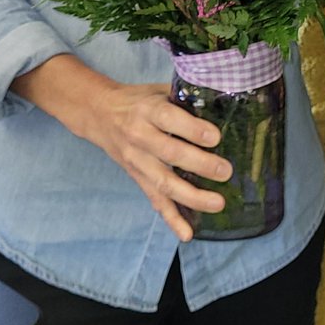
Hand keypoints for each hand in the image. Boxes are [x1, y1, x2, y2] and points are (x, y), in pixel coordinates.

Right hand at [79, 78, 234, 241]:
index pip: (169, 120)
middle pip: (170, 154)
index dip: (192, 129)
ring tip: (217, 203)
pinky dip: (171, 219)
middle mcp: (140, 136)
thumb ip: (186, 97)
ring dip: (192, 197)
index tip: (215, 138)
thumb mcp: (159, 90)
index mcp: (147, 110)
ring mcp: (137, 161)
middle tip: (225, 171)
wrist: (99, 114)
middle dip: (200, 165)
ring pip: (163, 183)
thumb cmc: (139, 100)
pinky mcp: (137, 178)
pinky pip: (155, 201)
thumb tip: (224, 102)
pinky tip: (187, 233)